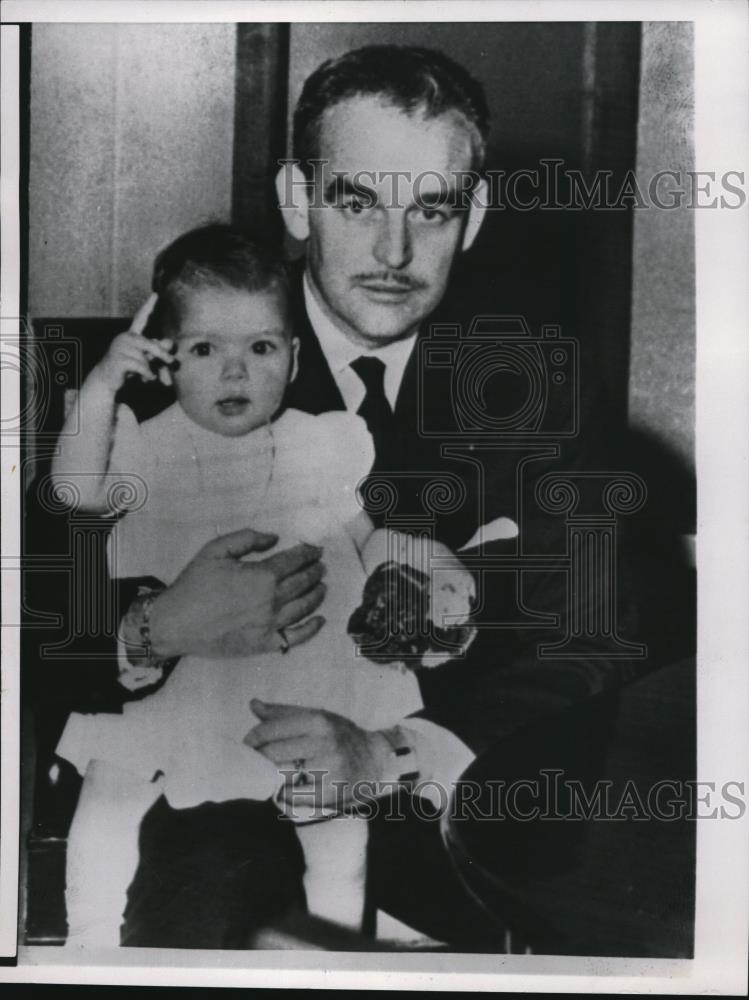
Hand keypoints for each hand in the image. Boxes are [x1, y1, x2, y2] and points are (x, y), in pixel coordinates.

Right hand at [89, 294, 173, 390]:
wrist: (105, 381)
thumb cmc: (128, 368)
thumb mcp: (145, 359)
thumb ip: (157, 351)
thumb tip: (170, 343)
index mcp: (131, 335)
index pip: (140, 318)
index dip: (148, 307)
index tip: (156, 294)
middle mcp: (124, 338)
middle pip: (150, 344)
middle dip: (162, 354)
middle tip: (172, 362)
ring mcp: (119, 348)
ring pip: (145, 359)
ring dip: (150, 369)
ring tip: (147, 375)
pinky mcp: (118, 360)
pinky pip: (141, 367)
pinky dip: (147, 375)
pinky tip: (146, 379)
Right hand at [142, 528, 326, 659]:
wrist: (176, 623)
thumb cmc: (194, 584)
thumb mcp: (216, 550)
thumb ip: (248, 538)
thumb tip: (275, 538)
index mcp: (263, 576)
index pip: (295, 561)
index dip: (308, 554)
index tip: (316, 550)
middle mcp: (272, 601)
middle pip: (303, 583)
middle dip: (315, 572)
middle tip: (321, 566)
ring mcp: (271, 625)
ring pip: (305, 608)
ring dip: (317, 595)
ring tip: (322, 587)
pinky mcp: (265, 644)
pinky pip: (296, 637)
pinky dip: (312, 628)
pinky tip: (320, 620)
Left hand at [244, 701, 390, 811]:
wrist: (374, 760)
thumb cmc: (339, 737)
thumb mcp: (316, 717)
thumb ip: (283, 713)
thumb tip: (253, 704)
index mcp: (318, 720)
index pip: (270, 730)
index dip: (252, 740)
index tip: (248, 747)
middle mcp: (324, 741)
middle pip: (271, 754)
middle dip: (256, 761)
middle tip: (254, 765)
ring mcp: (329, 767)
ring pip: (281, 775)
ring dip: (270, 778)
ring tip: (270, 776)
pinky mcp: (331, 791)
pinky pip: (294, 796)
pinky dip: (284, 795)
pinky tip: (286, 790)